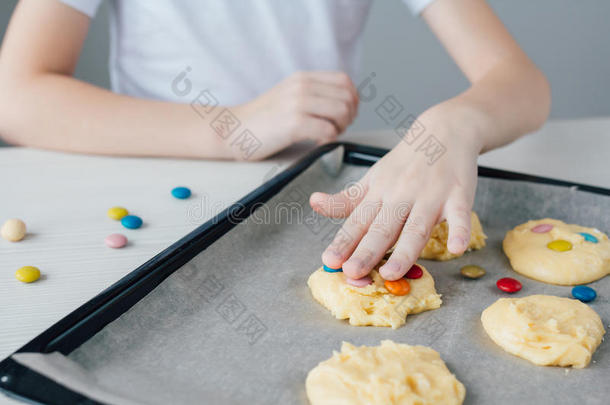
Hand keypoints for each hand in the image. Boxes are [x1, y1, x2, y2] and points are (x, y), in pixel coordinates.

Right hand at [231, 71, 358, 159]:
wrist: (232, 130)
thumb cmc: (261, 120)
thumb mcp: (288, 96)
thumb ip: (312, 95)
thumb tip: (344, 106)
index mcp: (303, 78)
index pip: (344, 81)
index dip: (352, 100)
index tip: (344, 116)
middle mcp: (302, 86)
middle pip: (347, 98)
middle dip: (348, 118)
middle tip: (335, 130)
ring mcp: (297, 103)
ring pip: (341, 113)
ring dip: (340, 129)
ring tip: (325, 136)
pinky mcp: (294, 123)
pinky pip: (328, 131)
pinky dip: (328, 141)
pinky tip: (315, 144)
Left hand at [310, 105, 481, 279]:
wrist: (444, 131)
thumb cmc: (405, 164)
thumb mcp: (372, 178)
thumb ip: (346, 199)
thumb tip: (314, 203)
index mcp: (379, 193)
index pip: (358, 221)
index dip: (343, 241)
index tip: (330, 261)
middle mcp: (402, 195)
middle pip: (383, 228)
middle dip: (367, 251)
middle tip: (353, 272)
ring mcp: (431, 196)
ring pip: (416, 227)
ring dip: (405, 252)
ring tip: (392, 273)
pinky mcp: (459, 196)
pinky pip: (461, 216)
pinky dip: (460, 231)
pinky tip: (457, 249)